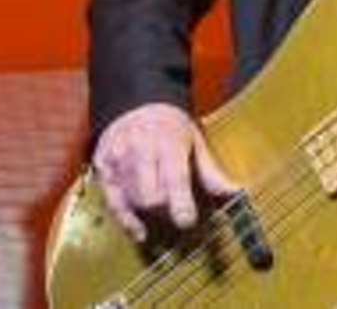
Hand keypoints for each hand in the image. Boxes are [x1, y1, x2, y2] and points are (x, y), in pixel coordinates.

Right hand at [90, 102, 238, 242]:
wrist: (136, 105)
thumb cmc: (172, 126)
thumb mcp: (196, 141)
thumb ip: (211, 171)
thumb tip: (235, 193)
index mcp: (168, 141)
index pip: (173, 178)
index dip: (180, 203)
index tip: (187, 221)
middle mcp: (139, 150)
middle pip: (149, 196)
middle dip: (164, 210)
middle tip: (175, 210)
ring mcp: (117, 160)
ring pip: (131, 201)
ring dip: (148, 213)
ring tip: (161, 208)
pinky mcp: (102, 169)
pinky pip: (112, 203)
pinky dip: (126, 220)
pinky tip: (140, 231)